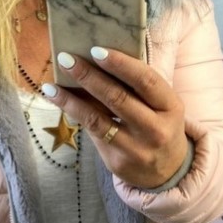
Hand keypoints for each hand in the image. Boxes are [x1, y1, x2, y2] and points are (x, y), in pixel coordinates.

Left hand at [43, 48, 187, 188]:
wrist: (167, 173)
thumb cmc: (159, 126)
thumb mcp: (161, 106)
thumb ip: (137, 88)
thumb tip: (96, 59)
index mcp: (171, 107)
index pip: (146, 80)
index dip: (120, 64)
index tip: (95, 50)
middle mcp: (156, 129)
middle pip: (118, 98)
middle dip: (88, 76)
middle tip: (66, 59)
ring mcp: (136, 149)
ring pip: (98, 120)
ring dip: (70, 100)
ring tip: (51, 86)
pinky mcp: (118, 162)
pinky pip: (92, 133)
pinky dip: (74, 114)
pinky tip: (59, 101)